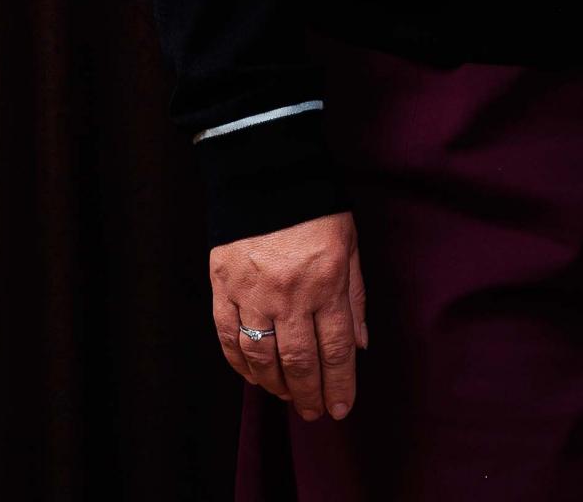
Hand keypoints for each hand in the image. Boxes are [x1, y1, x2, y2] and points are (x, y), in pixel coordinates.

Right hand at [210, 211, 367, 418]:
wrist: (265, 169)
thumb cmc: (314, 205)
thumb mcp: (349, 243)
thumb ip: (355, 295)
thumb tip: (359, 344)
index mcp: (325, 282)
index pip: (336, 349)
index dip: (339, 385)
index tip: (341, 408)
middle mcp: (289, 294)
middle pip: (300, 362)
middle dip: (309, 395)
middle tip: (314, 413)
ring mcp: (252, 292)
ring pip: (262, 357)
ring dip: (276, 386)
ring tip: (287, 397)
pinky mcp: (223, 286)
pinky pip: (229, 337)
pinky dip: (240, 364)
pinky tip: (254, 377)